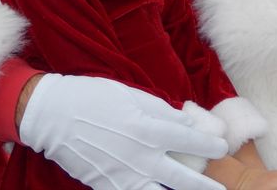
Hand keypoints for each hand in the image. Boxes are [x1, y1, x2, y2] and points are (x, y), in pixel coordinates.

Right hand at [19, 73, 227, 189]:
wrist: (53, 116)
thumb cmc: (93, 98)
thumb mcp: (130, 95)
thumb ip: (160, 111)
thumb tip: (185, 122)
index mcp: (146, 129)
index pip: (187, 140)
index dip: (208, 145)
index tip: (222, 147)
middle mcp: (139, 157)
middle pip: (181, 179)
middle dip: (205, 186)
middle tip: (223, 189)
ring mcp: (123, 177)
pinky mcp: (107, 187)